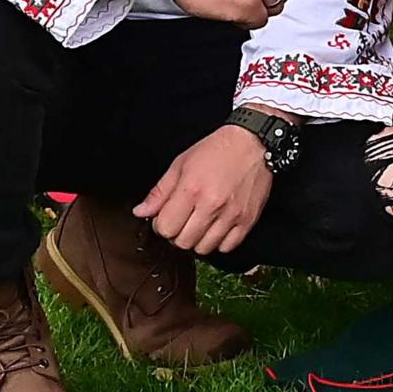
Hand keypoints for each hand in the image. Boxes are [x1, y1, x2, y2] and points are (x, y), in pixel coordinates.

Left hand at [135, 121, 271, 255]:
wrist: (252, 143)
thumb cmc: (216, 150)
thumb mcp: (181, 164)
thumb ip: (160, 191)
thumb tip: (140, 212)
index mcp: (191, 189)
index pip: (166, 228)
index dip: (162, 225)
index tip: (167, 216)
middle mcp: (212, 205)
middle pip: (182, 242)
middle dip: (177, 234)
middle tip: (182, 220)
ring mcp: (231, 215)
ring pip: (204, 248)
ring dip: (197, 240)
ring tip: (199, 224)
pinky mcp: (247, 220)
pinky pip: (226, 248)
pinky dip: (218, 242)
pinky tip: (216, 228)